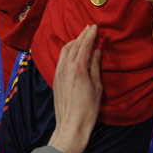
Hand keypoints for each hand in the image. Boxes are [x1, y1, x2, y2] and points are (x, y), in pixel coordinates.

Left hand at [47, 25, 102, 152]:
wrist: (71, 125)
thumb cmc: (88, 109)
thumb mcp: (97, 87)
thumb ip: (95, 67)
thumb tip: (96, 52)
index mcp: (78, 68)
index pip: (84, 45)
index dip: (90, 35)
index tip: (95, 27)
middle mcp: (66, 67)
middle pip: (74, 45)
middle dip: (82, 35)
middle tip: (89, 28)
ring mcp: (59, 72)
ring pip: (65, 50)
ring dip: (74, 41)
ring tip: (81, 37)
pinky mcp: (55, 78)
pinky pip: (60, 58)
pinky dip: (67, 50)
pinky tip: (71, 50)